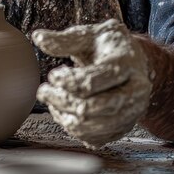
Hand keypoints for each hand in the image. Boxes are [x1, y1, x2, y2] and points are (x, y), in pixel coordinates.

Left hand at [32, 19, 151, 146]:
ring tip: (51, 99)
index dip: (67, 82)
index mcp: (126, 63)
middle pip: (91, 108)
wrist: (134, 62)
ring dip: (63, 115)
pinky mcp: (123, 128)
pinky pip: (93, 138)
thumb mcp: (89, 35)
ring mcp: (131, 113)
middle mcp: (135, 91)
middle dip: (61, 101)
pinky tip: (64, 110)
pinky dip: (72, 127)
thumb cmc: (107, 47)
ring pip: (91, 127)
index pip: (92, 81)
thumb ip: (65, 40)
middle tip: (44, 90)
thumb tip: (38, 37)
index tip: (52, 76)